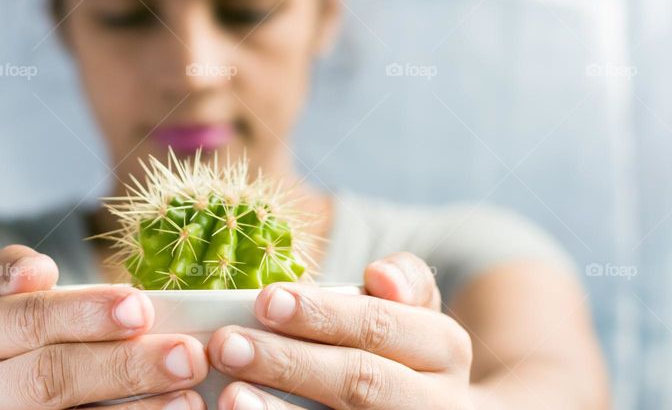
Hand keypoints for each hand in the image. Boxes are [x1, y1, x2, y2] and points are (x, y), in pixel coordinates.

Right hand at [0, 245, 208, 409]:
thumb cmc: (11, 335)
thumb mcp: (4, 298)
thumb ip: (19, 275)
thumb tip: (38, 270)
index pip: (26, 319)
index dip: (82, 313)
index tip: (142, 308)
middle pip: (47, 379)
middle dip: (122, 368)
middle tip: (187, 356)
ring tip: (190, 399)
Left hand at [206, 251, 473, 409]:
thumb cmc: (406, 349)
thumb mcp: (417, 309)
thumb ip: (404, 281)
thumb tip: (380, 275)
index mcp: (445, 349)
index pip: (381, 326)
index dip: (323, 314)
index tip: (265, 300)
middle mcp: (437, 402)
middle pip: (360, 381)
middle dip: (289, 362)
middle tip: (228, 345)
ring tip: (230, 394)